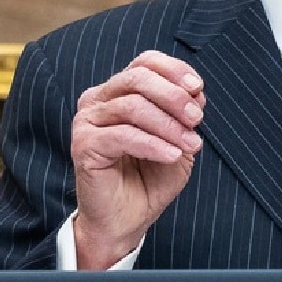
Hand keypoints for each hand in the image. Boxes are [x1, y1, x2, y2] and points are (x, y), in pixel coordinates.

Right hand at [70, 50, 205, 268]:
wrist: (127, 219)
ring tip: (190, 144)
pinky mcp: (83, 145)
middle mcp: (98, 99)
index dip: (174, 70)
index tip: (198, 89)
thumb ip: (184, 114)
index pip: (145, 62)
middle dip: (174, 96)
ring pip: (133, 106)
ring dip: (168, 125)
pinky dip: (153, 144)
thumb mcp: (177, 140)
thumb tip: (196, 92)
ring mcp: (87, 121)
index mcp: (119, 91)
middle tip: (197, 119)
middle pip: (138, 77)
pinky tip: (171, 155)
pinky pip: (123, 135)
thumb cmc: (149, 178)